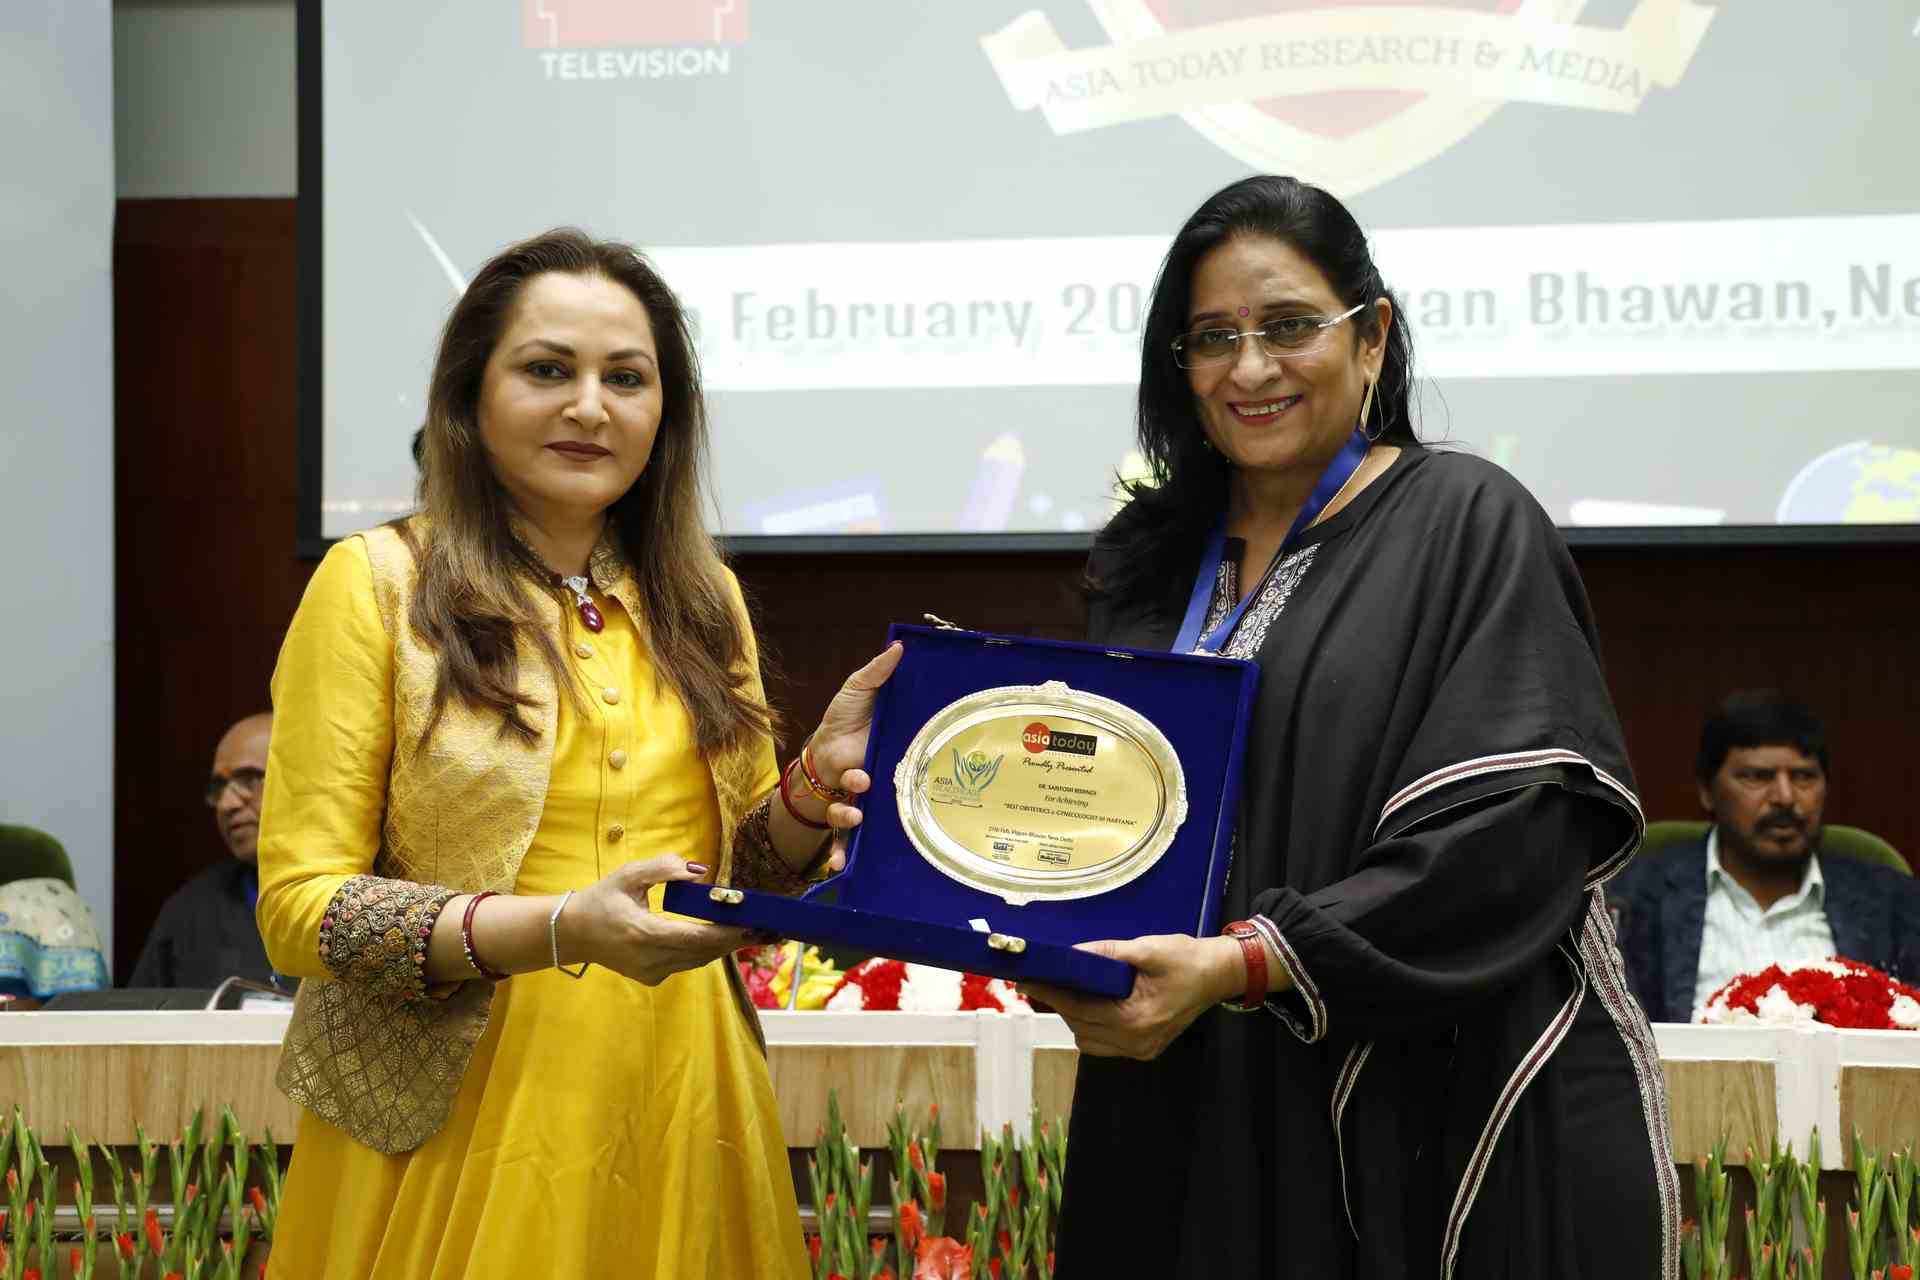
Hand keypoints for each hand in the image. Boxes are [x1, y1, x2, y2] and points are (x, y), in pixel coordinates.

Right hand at [562, 855, 757, 985]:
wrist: (571, 933)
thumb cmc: (601, 900)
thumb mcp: (629, 875)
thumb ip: (665, 869)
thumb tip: (701, 872)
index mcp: (644, 934)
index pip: (697, 938)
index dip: (728, 933)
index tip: (754, 923)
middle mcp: (650, 960)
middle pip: (705, 953)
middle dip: (737, 940)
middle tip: (769, 928)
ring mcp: (651, 973)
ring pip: (699, 961)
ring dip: (726, 946)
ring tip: (756, 932)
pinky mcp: (652, 978)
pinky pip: (688, 963)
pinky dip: (706, 950)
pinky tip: (725, 937)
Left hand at [806, 641, 905, 852]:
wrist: (820, 744)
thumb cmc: (845, 718)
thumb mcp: (859, 690)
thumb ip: (878, 672)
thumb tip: (898, 646)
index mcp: (890, 753)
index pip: (906, 764)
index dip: (908, 771)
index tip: (901, 767)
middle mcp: (880, 779)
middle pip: (886, 795)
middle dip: (877, 796)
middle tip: (865, 783)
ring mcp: (861, 798)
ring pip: (865, 817)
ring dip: (855, 819)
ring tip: (852, 813)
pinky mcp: (843, 811)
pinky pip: (846, 838)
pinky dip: (844, 854)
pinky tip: (838, 867)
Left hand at [1020, 934, 1245, 1060]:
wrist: (1219, 974)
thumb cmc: (1187, 958)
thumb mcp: (1148, 948)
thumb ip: (1108, 953)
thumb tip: (1071, 954)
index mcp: (1136, 1019)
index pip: (1079, 1008)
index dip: (1050, 992)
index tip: (1026, 979)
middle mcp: (1136, 1042)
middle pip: (1080, 1026)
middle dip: (1058, 1003)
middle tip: (1041, 979)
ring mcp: (1140, 1050)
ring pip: (1088, 1039)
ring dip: (1073, 1016)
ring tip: (1064, 990)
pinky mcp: (1144, 1049)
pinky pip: (1104, 1043)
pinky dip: (1090, 1026)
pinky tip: (1089, 1005)